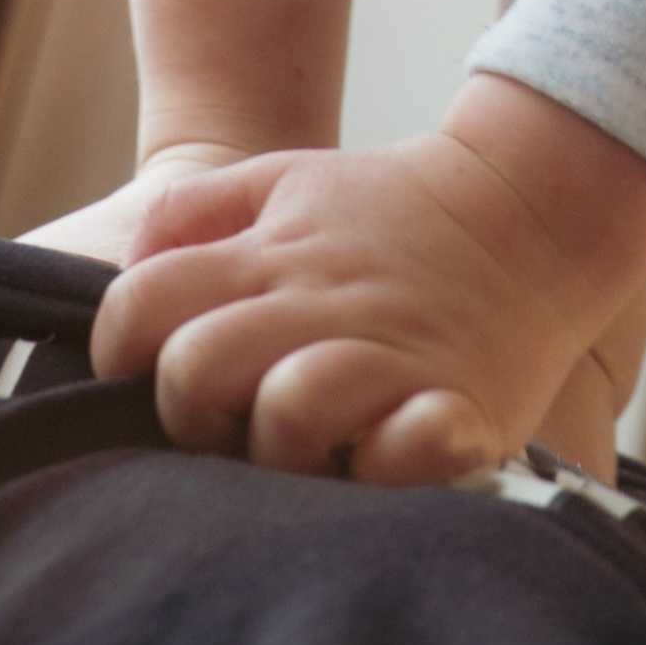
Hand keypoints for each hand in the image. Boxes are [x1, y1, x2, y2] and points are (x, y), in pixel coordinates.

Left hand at [89, 74, 645, 483]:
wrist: (529, 210)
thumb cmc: (390, 209)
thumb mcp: (285, 178)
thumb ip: (196, 212)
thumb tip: (126, 267)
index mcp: (267, 256)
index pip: (140, 306)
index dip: (116, 349)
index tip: (140, 373)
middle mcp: (316, 306)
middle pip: (197, 372)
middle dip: (190, 411)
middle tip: (226, 421)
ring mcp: (388, 359)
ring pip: (288, 416)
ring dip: (282, 446)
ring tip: (307, 446)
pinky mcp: (456, 410)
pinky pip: (401, 455)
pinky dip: (386, 466)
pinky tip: (385, 453)